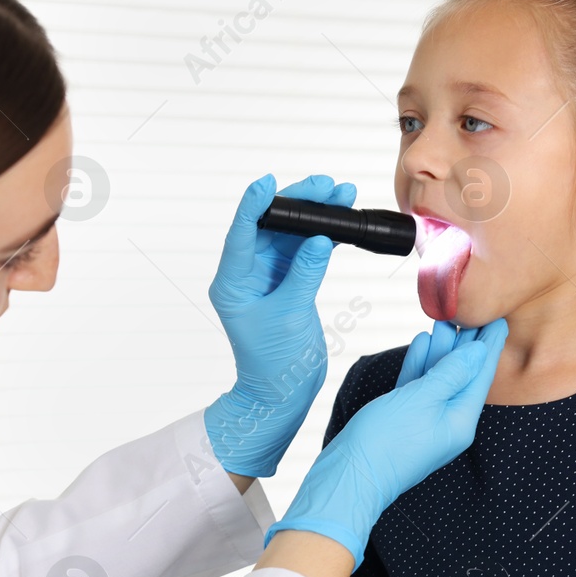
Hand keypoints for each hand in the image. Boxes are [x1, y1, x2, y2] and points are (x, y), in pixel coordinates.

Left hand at [204, 173, 353, 477]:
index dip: (255, 204)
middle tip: (324, 185)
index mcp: (233, 282)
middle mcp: (248, 275)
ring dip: (315, 216)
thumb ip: (304, 275)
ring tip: (341, 194)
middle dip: (298, 203)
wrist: (281, 394)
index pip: (242, 233)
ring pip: (292, 235)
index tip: (268, 182)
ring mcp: (269, 278)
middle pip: (271, 226)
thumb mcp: (289, 317)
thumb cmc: (273, 365)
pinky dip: (323, 237)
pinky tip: (341, 222)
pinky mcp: (289, 284)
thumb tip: (320, 240)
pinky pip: (305, 251)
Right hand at [266, 318, 508, 567]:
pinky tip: (421, 343)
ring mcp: (423, 421)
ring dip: (441, 349)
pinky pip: (417, 387)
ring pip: (438, 378)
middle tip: (473, 311)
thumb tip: (477, 353)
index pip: (480, 376)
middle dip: (465, 343)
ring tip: (444, 320)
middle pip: (462, 375)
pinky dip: (420, 365)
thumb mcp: (423, 399)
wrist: (349, 475)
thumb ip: (451, 373)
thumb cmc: (386, 440)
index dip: (490, 346)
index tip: (500, 319)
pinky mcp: (401, 419)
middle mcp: (447, 422)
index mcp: (460, 420)